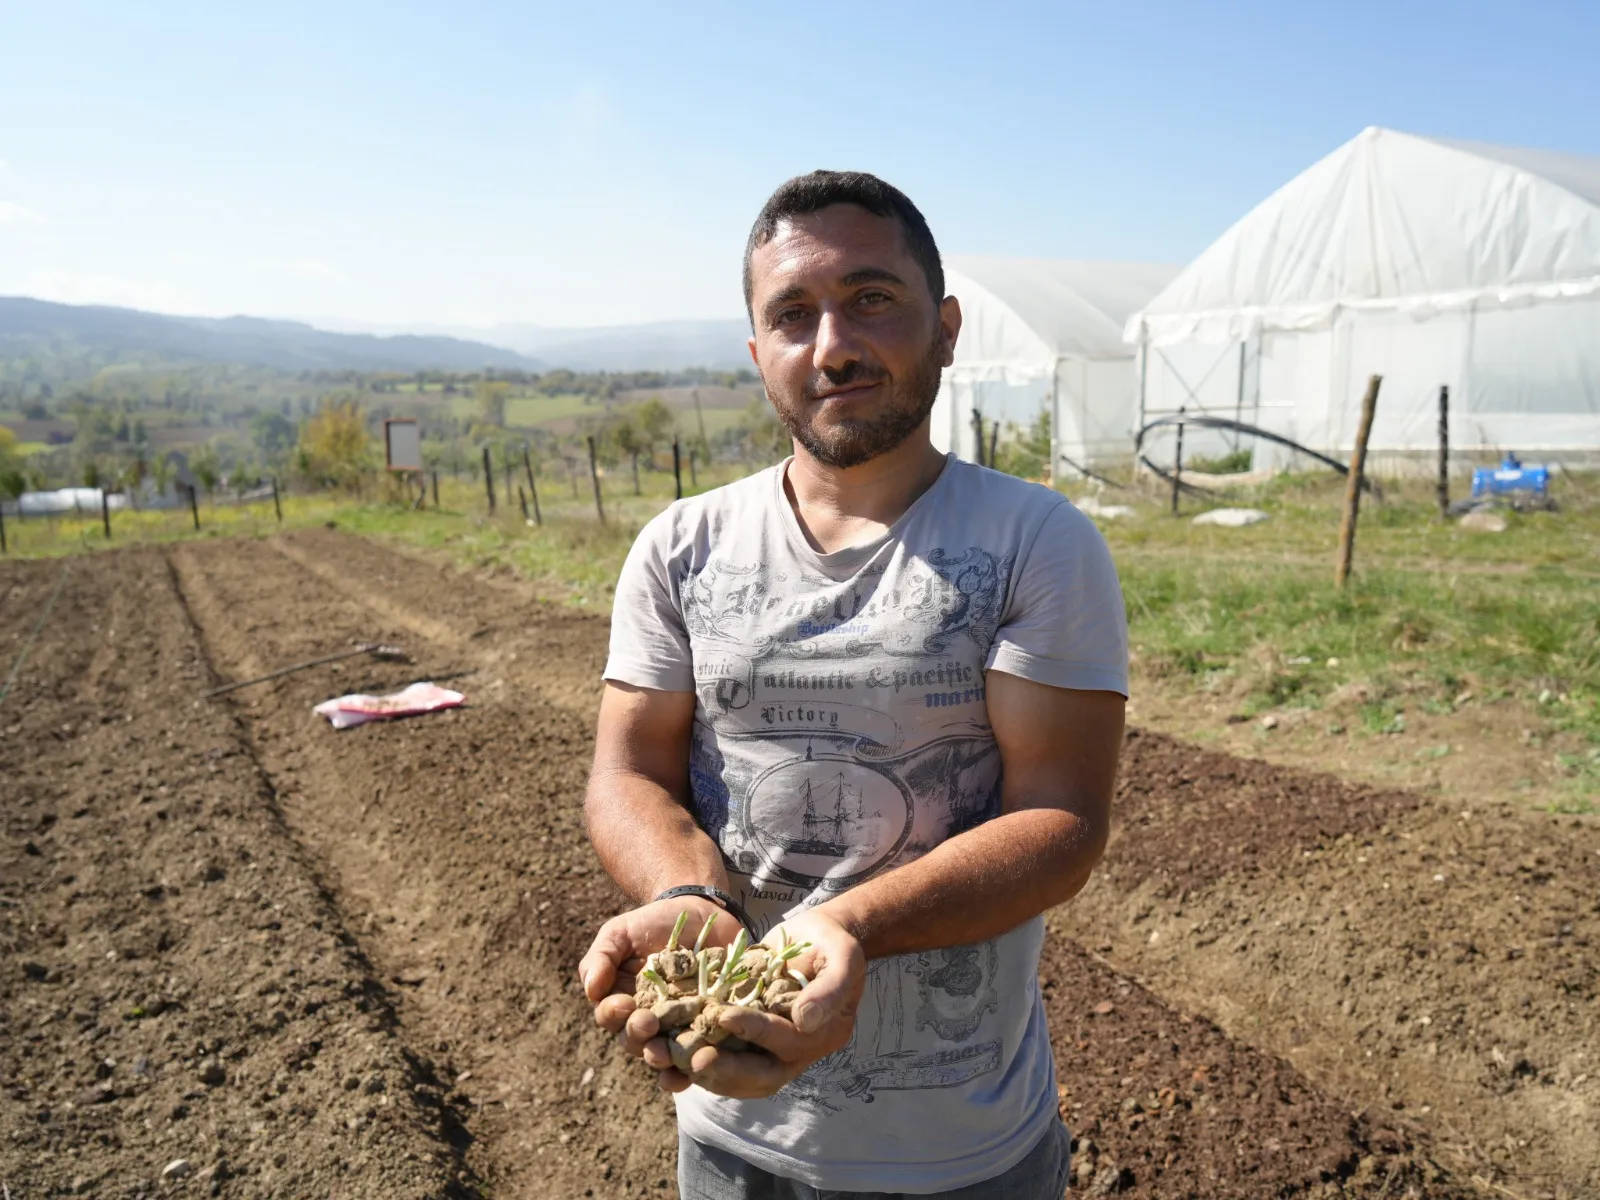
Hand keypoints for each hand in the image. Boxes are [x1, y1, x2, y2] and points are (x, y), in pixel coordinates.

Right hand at [581, 897, 733, 1066]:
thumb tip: (591, 989)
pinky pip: (701, 1049)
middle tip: (647, 1023)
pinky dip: (698, 1061)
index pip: (610, 1017)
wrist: (701, 912)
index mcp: (622, 1002)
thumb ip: (601, 957)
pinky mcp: (710, 1026)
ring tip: (667, 1051)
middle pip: (635, 1041)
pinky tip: (699, 1061)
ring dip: (664, 1056)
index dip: (613, 1014)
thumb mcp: (621, 933)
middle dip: (638, 1036)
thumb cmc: (654, 923)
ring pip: (666, 1052)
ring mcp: (679, 1026)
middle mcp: (648, 1020)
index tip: (623, 1003)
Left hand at [668, 908, 865, 1099]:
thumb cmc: (835, 944)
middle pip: (762, 1075)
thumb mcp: (843, 958)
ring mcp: (774, 1050)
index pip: (787, 1041)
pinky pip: (729, 1059)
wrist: (821, 939)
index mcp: (823, 1035)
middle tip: (692, 1061)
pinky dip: (703, 1059)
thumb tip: (804, 1020)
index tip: (723, 1015)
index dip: (756, 1031)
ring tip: (677, 1062)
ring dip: (709, 1074)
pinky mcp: (754, 1042)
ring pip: (742, 1077)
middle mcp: (798, 1052)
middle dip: (726, 1071)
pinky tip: (674, 1052)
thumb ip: (829, 989)